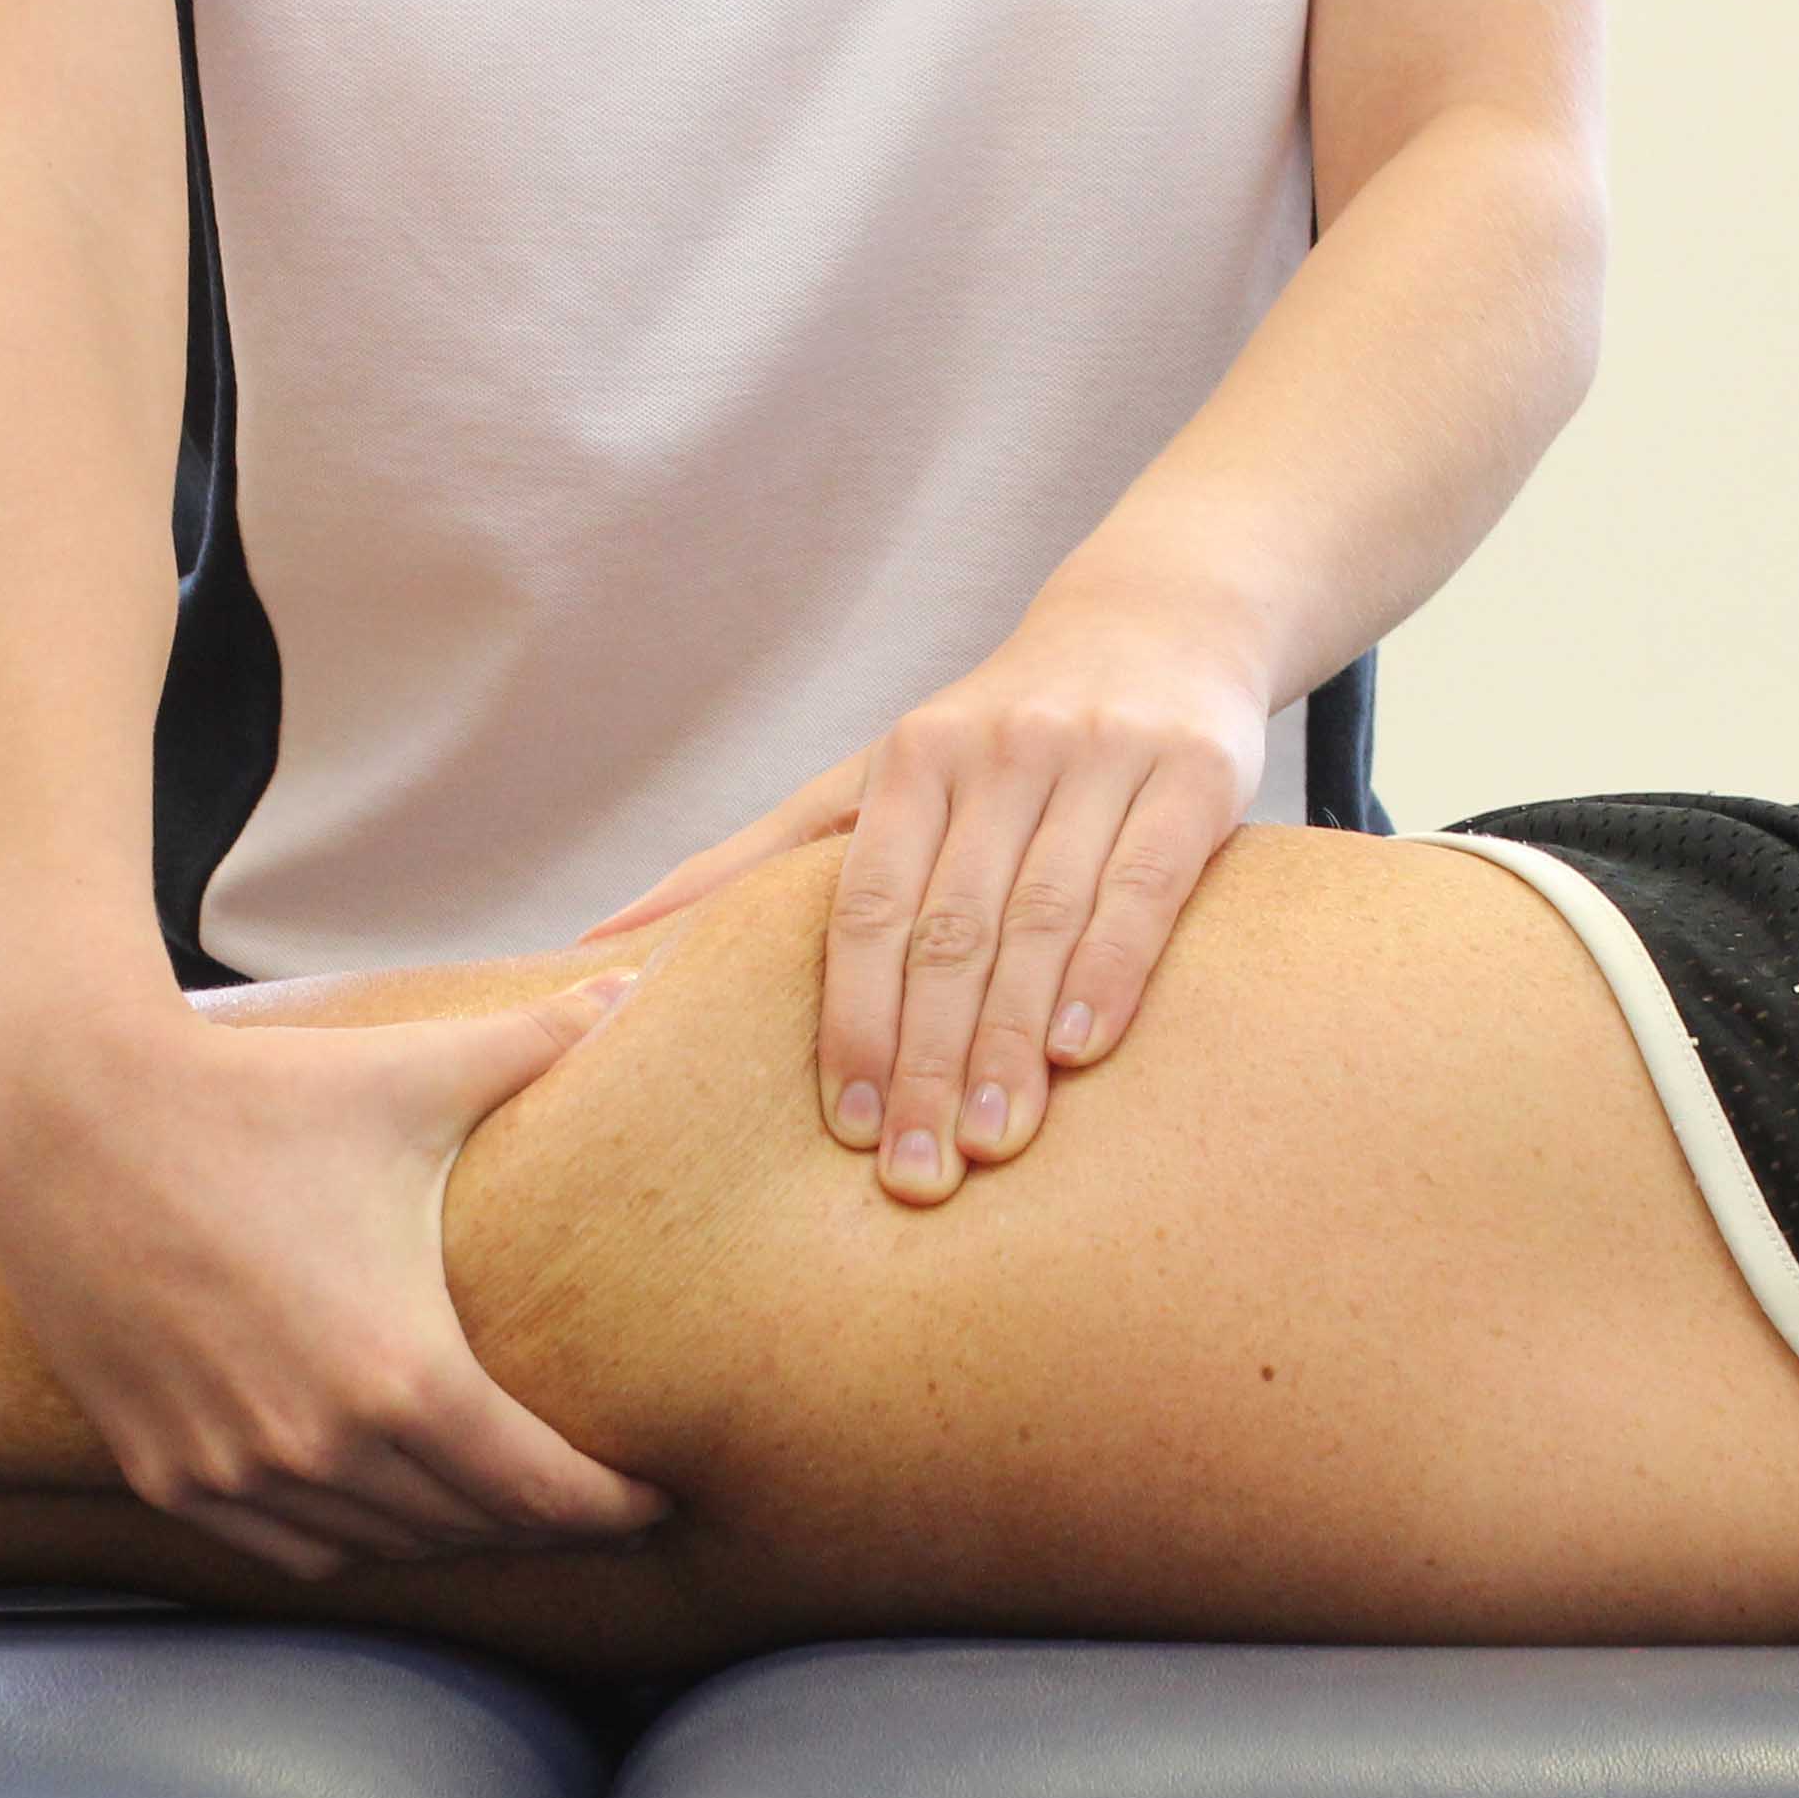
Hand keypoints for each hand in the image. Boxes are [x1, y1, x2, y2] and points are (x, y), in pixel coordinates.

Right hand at [0, 980, 670, 1580]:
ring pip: (382, 1551)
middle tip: (589, 1497)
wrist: (68, 1114)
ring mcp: (236, 1471)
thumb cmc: (253, 1092)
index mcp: (406, 1376)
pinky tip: (384, 1506)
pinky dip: (349, 1539)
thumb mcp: (411, 1074)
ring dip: (449, 1536)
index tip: (655, 1497)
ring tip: (497, 1502)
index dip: (614, 1507)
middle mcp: (322, 1450)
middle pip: (472, 1531)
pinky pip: (288, 1549)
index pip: (545, 1493)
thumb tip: (632, 988)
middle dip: (544, 1522)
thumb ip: (538, 1042)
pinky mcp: (166, 1472)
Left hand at [585, 607, 1271, 1202]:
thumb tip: (605, 941)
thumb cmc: (994, 735)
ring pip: (1041, 917)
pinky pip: (1145, 885)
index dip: (853, 1020)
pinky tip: (1079, 1052)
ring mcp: (1098, 758)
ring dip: (1011, 1040)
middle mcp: (998, 752)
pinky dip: (1110, 970)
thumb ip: (754, 862)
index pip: (865, 908)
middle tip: (917, 1174)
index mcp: (911, 761)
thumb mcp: (872, 779)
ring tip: (991, 1141)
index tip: (848, 1128)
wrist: (1158, 623)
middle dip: (927, 1060)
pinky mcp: (1194, 773)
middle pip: (950, 929)